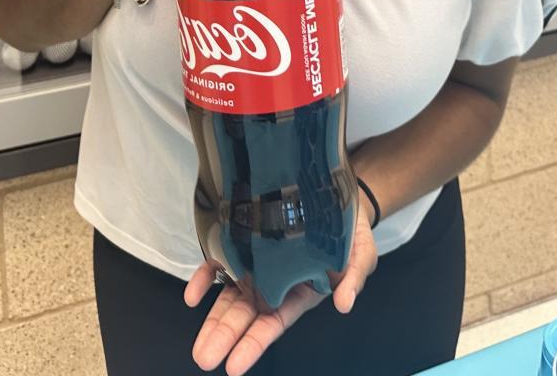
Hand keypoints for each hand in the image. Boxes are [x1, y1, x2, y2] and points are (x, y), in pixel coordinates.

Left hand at [184, 196, 378, 375]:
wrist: (339, 196)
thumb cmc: (352, 230)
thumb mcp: (363, 252)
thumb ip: (354, 278)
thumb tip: (344, 304)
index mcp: (301, 290)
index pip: (274, 322)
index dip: (254, 343)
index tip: (234, 366)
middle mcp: (276, 283)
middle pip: (247, 315)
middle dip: (226, 337)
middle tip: (204, 357)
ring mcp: (259, 264)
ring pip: (232, 295)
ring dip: (213, 319)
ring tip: (198, 344)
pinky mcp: (246, 241)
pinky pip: (223, 263)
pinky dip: (207, 278)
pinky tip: (194, 293)